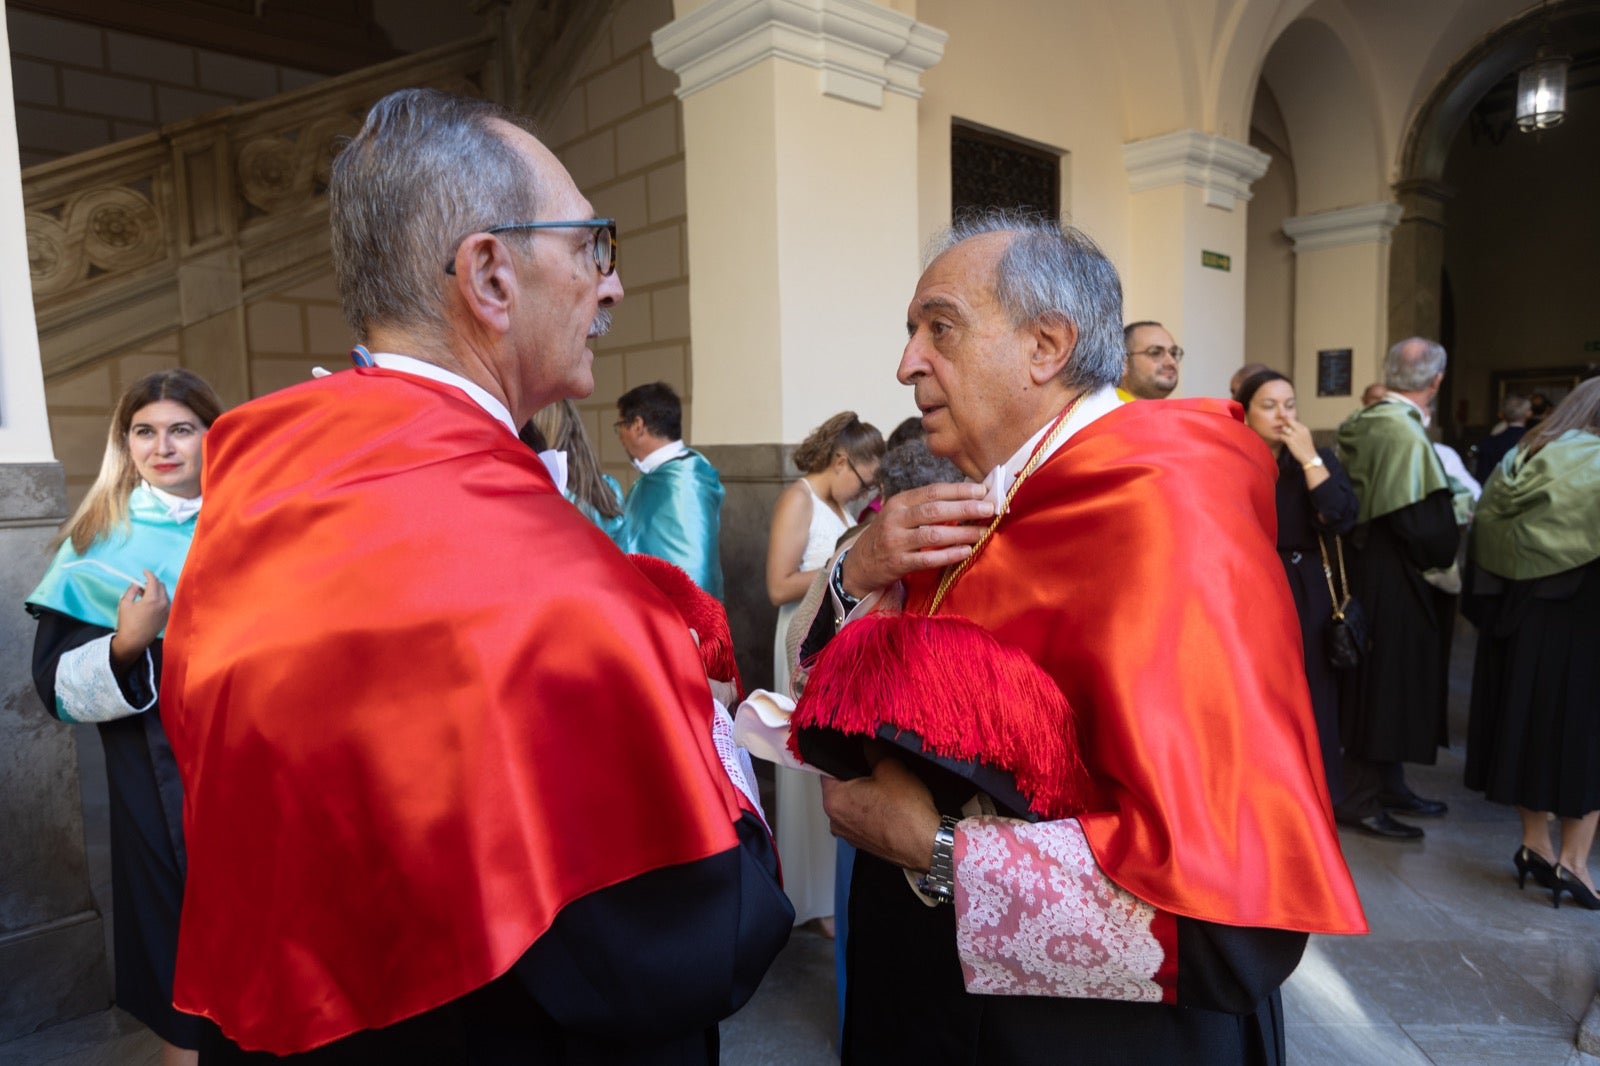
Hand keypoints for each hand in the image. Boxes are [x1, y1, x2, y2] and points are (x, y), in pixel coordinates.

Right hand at [110, 571, 168, 670]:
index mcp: (153, 599)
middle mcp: (163, 604)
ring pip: (164, 594)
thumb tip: (136, 582)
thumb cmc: (127, 622)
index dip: (149, 574)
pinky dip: (159, 598)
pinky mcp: (167, 616)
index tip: (144, 571)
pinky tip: (149, 602)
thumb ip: (132, 590)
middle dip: (152, 582)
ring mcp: (167, 610)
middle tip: (142, 583)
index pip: (154, 581)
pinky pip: (166, 602)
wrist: (134, 641)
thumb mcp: (125, 603)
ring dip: (156, 590)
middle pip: (161, 586)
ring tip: (143, 593)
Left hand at [820, 752, 941, 872]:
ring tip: (889, 793)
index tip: (858, 756)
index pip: (827, 769)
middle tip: (879, 773)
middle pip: (841, 789)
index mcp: (834, 799)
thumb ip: (873, 749)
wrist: (926, 844)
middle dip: (858, 779)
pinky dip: (874, 813)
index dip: (844, 759)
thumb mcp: (890, 766)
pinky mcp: (863, 844)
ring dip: (866, 797)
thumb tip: (868, 741)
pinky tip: (892, 809)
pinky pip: (863, 821)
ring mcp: (849, 835)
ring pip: (853, 805)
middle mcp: (835, 820)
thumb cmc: (906, 812)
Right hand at [840, 482, 992, 597]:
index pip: (933, 491)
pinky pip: (927, 559)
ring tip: (983, 532)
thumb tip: (966, 499)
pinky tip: (966, 551)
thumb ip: (926, 507)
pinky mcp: (897, 563)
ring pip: (933, 534)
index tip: (983, 490)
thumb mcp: (900, 514)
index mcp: (899, 502)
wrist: (859, 564)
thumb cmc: (888, 535)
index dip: (960, 490)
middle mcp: (896, 519)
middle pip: (934, 510)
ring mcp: (895, 541)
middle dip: (965, 508)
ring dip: (962, 532)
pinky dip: (949, 554)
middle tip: (990, 509)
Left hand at [1278, 418, 1316, 464]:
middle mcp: (1300, 430)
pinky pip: (1282, 436)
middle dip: (1284, 423)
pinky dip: (1281, 438)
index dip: (1288, 421)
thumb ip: (1299, 430)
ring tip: (1285, 437)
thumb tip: (1291, 427)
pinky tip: (1284, 441)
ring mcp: (1295, 435)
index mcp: (1304, 428)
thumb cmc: (1306, 448)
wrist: (1309, 457)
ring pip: (1284, 428)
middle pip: (1288, 421)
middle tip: (1282, 429)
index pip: (1294, 420)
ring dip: (1283, 433)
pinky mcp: (1290, 441)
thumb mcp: (1306, 436)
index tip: (1285, 423)